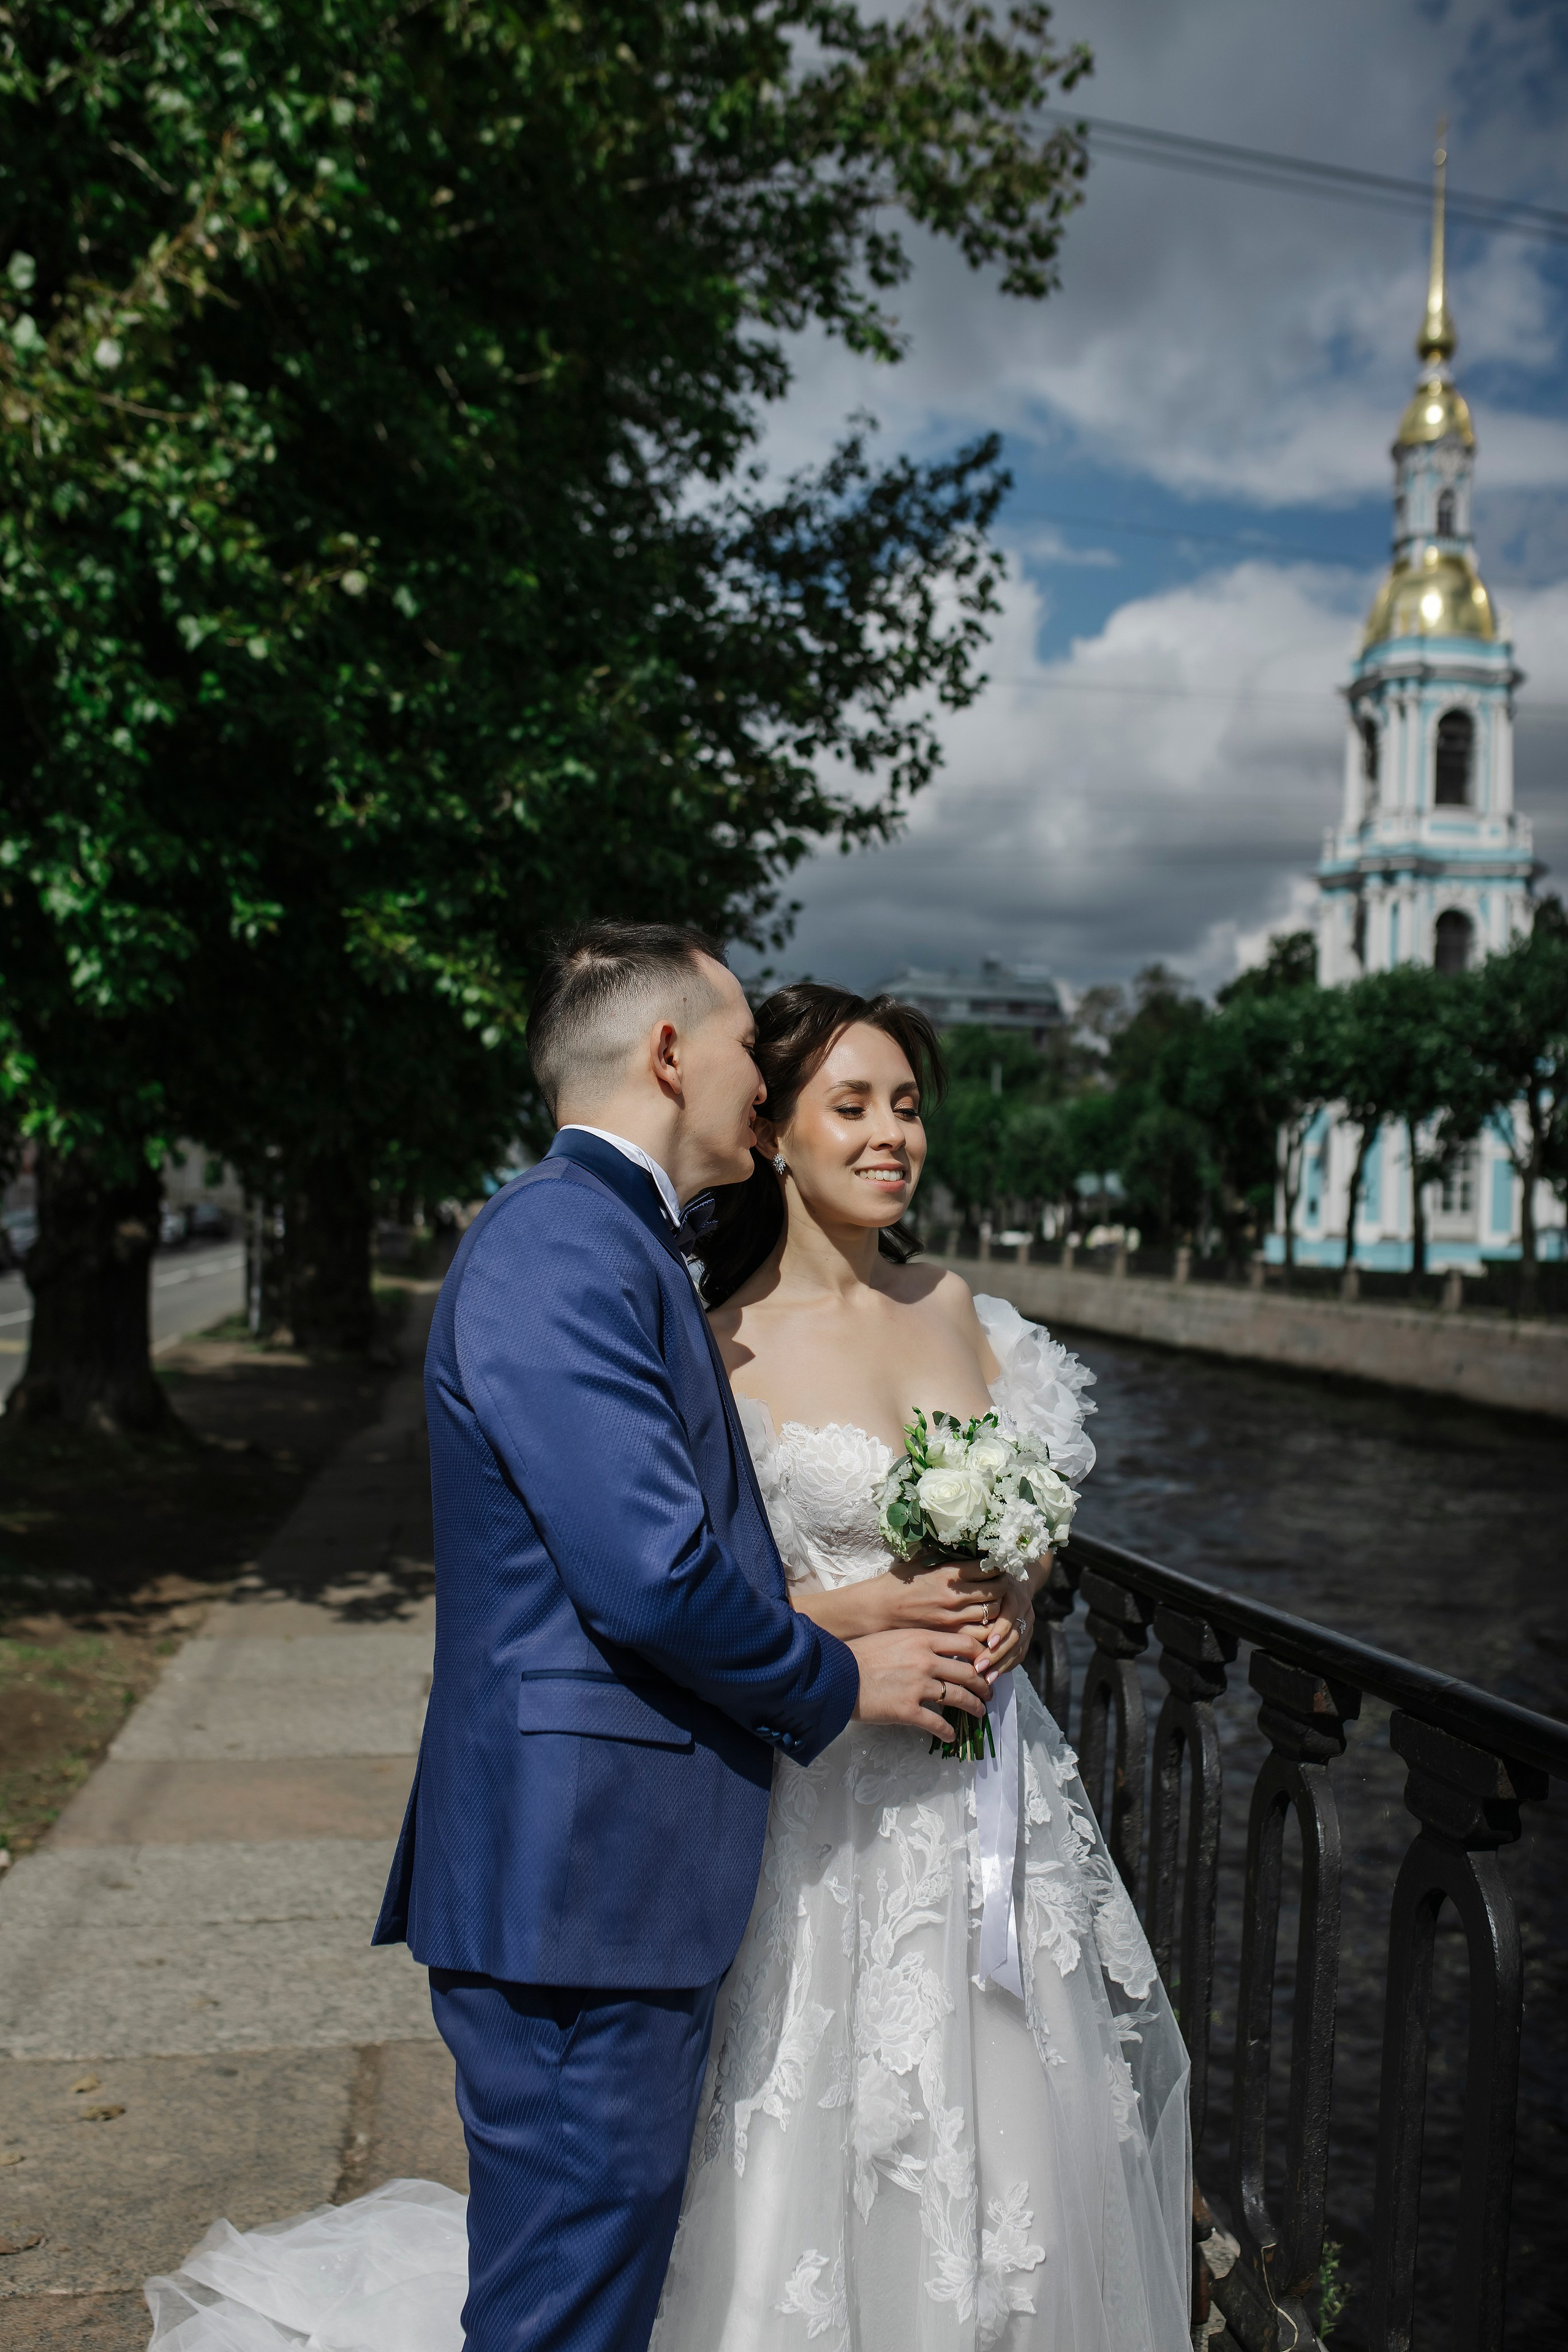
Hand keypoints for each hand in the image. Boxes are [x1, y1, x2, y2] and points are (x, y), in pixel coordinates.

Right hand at [850, 1627, 992, 1739]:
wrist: (838, 1674)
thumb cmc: (861, 1654)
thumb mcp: (893, 1638)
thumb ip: (918, 1643)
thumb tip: (937, 1653)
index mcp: (922, 1640)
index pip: (964, 1644)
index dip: (981, 1656)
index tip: (985, 1665)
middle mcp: (925, 1661)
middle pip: (967, 1672)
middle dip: (983, 1684)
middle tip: (988, 1692)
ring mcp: (918, 1686)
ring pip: (958, 1698)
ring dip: (974, 1707)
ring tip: (980, 1713)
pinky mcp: (908, 1710)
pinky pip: (937, 1723)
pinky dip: (948, 1731)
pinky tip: (952, 1735)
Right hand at [883, 1556, 1004, 1637]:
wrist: (878, 1609)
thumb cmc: (899, 1582)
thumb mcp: (923, 1562)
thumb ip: (948, 1559)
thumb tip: (970, 1551)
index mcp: (948, 1573)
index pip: (988, 1568)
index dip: (997, 1566)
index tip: (996, 1566)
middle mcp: (954, 1596)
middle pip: (996, 1591)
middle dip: (1002, 1586)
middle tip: (999, 1583)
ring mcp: (953, 1618)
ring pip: (992, 1613)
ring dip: (997, 1607)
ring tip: (993, 1603)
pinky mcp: (949, 1635)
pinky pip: (980, 1634)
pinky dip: (987, 1628)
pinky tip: (983, 1622)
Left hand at [956, 1569, 1033, 1680]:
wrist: (1013, 1579)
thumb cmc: (986, 1580)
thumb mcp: (980, 1579)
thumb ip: (970, 1591)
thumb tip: (952, 1607)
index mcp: (1012, 1593)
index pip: (1010, 1614)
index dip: (1000, 1629)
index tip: (988, 1644)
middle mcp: (1023, 1608)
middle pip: (1015, 1635)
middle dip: (998, 1654)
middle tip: (979, 1667)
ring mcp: (1028, 1622)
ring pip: (1019, 1647)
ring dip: (1002, 1664)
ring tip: (986, 1678)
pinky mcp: (1027, 1634)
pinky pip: (1020, 1653)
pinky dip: (1007, 1665)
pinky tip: (994, 1675)